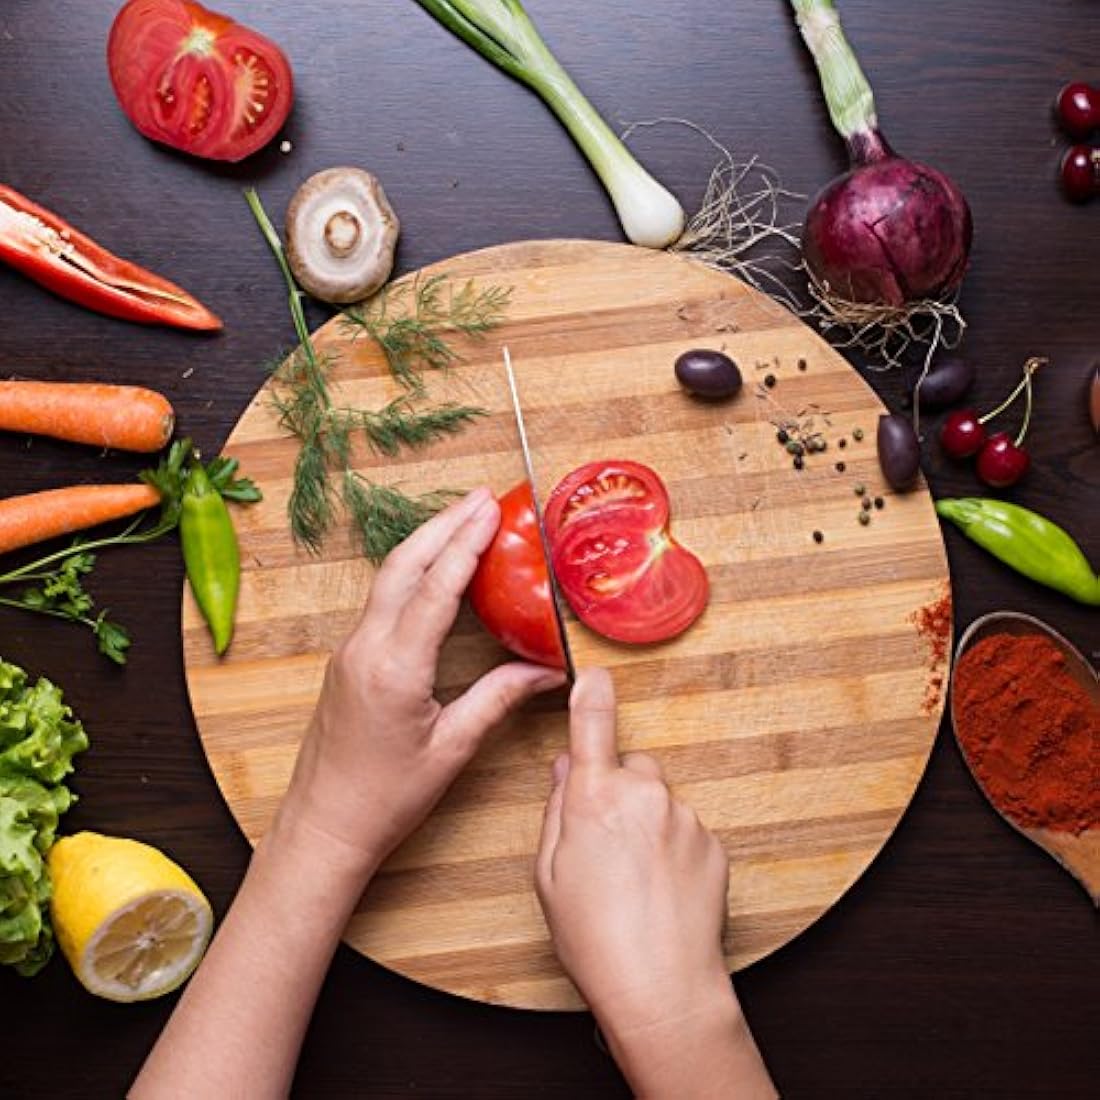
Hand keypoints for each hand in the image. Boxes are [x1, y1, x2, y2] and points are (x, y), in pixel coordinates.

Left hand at [280, 487, 565, 877]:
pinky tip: (436, 569)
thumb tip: (548, 671)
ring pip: (388, 578)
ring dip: (426, 543)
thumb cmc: (385, 798)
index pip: (434, 589)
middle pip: (403, 565)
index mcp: (394, 668)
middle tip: (482, 497)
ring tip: (463, 518)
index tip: (492, 510)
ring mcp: (350, 650)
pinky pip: (382, 600)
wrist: (323, 824)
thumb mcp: (452, 748)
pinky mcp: (348, 658)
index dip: (465, 543)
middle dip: (444, 524)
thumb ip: (499, 698)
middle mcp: (365, 648)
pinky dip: (412, 572)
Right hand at [536, 669, 775, 1098]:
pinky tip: (662, 889)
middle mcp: (643, 795)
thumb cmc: (595, 939)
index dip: (591, 693)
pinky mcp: (713, 841)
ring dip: (648, 824)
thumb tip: (567, 771)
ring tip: (636, 881)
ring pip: (659, 802)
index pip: (592, 725)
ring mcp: (683, 817)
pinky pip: (686, 829)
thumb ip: (557, 811)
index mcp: (594, 798)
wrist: (660, 987)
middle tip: (605, 845)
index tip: (593, 673)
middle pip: (631, 769)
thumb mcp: (549, 875)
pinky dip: (674, 849)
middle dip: (619, 792)